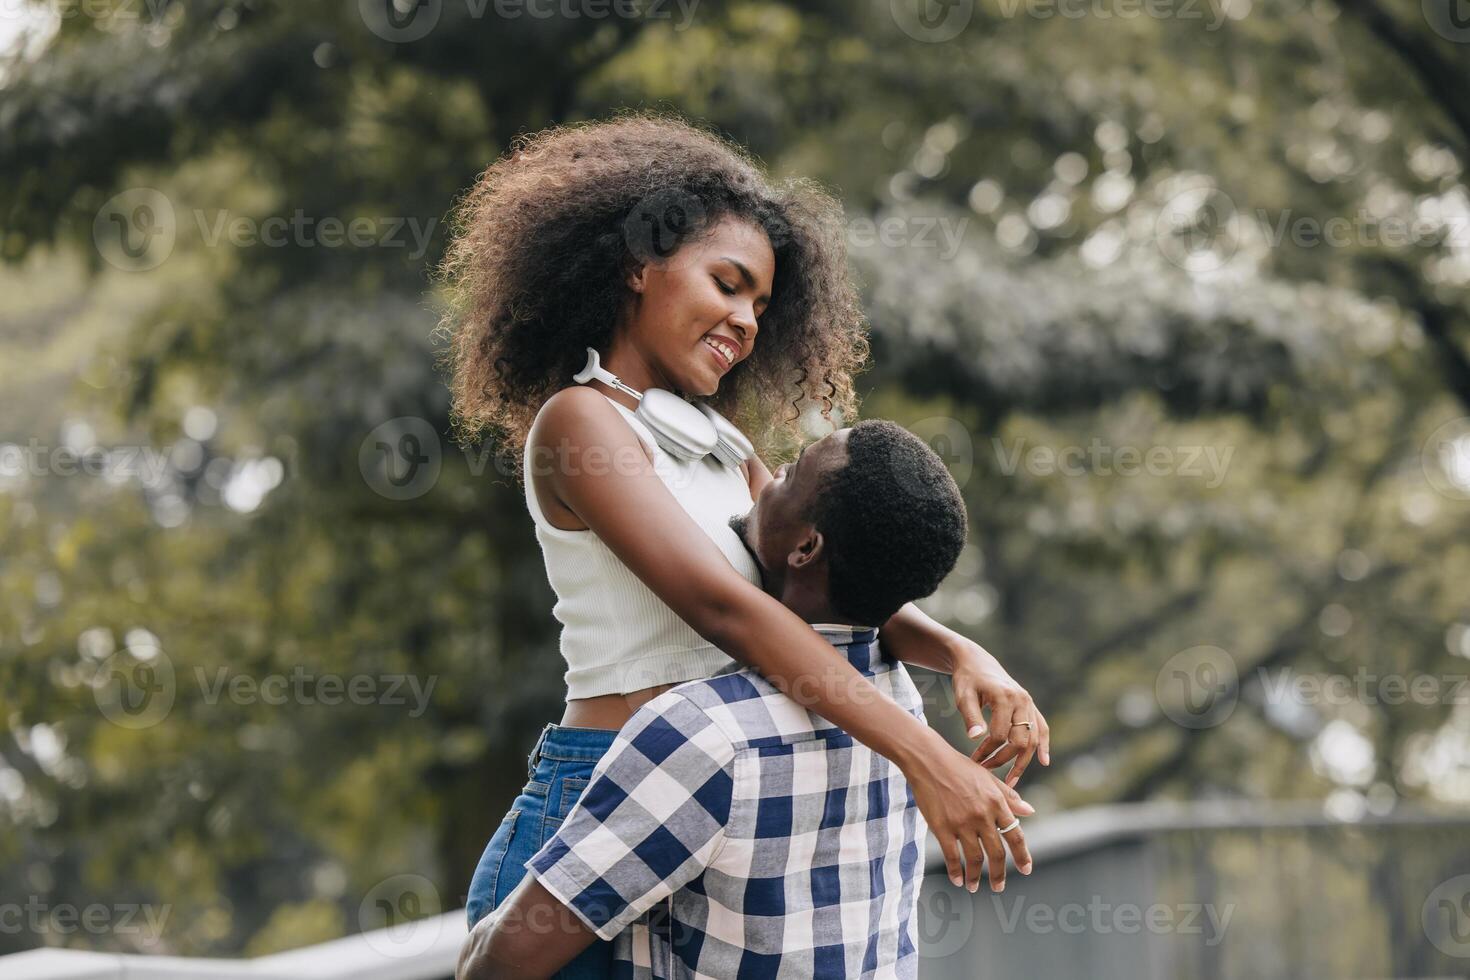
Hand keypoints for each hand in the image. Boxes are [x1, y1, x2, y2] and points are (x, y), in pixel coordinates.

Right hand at [905, 730, 1035, 893]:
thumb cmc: (959, 767)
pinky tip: (957, 880)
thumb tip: (1030, 811)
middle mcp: (982, 815)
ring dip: (975, 877)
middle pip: (996, 853)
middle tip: (999, 887)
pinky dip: (956, 871)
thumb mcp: (988, 778)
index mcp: (997, 802)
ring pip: (974, 858)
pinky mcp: (942, 827)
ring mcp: (962, 823)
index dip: (1022, 856)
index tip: (1026, 870)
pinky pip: (952, 856)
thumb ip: (1009, 797)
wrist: (928, 760)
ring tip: (974, 887)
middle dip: (999, 874)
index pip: (1015, 835)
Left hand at [949, 641, 1050, 787]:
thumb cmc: (967, 679)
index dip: (988, 751)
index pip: (1001, 734)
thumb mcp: (962, 695)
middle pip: (1020, 739)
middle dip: (1004, 760)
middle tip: (987, 771)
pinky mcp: (1030, 706)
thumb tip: (976, 738)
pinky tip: (1044, 761)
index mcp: (1004, 697)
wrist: (977, 661)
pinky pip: (1042, 727)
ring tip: (1011, 781)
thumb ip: (970, 716)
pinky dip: (1044, 745)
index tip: (975, 761)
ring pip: (1032, 738)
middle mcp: (1022, 700)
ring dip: (1023, 761)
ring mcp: (1029, 703)